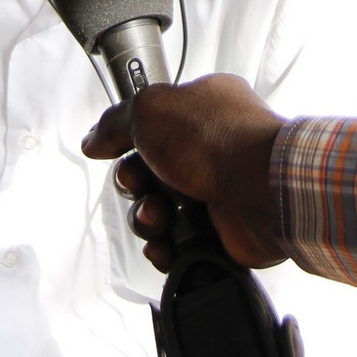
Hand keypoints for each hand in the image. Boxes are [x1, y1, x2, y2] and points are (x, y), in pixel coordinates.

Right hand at [82, 74, 291, 272]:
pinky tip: (169, 242)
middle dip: (134, 185)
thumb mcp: (151, 109)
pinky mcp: (217, 230)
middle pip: (147, 173)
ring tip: (160, 216)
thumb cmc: (222, 140)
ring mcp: (213, 190)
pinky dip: (165, 248)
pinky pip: (175, 244)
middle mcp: (207, 149)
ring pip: (157, 211)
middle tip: (141, 184)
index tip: (115, 149)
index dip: (127, 141)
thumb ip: (115, 122)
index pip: (149, 126)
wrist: (262, 189)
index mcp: (199, 109)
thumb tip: (94, 139)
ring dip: (147, 218)